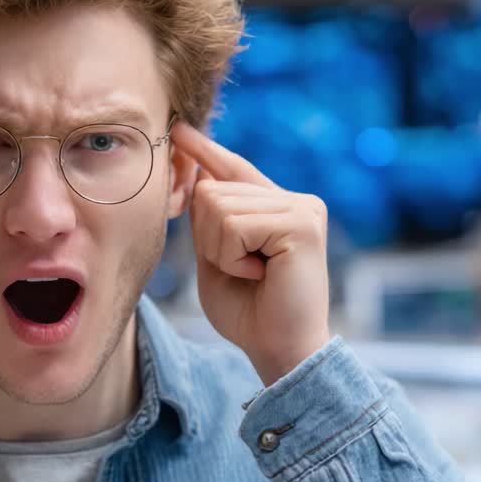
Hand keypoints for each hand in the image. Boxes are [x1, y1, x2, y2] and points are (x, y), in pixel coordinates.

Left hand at [170, 121, 331, 386]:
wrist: (280, 351)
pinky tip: (260, 274)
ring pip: (218, 206)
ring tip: (253, 273)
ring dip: (221, 250)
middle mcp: (294, 199)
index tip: (179, 130)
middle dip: (209, 238)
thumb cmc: (249, 313)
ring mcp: (301, 207)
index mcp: (276, 206)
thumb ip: (208, 220)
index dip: (205, 151)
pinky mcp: (301, 222)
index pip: (233, 169)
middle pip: (211, 190)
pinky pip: (235, 225)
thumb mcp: (216, 258)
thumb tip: (194, 176)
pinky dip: (233, 257)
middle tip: (243, 271)